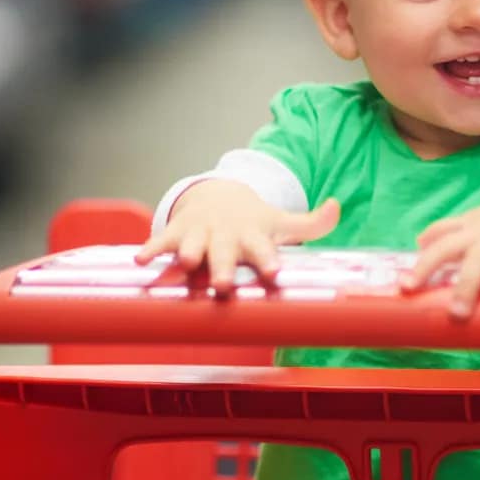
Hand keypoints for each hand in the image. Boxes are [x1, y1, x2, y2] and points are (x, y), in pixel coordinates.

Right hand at [135, 179, 339, 292]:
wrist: (218, 194)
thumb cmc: (254, 221)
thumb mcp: (283, 222)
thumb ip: (313, 222)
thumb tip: (337, 205)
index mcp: (254, 235)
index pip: (264, 249)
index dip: (269, 260)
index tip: (274, 272)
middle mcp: (226, 234)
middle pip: (226, 252)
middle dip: (223, 267)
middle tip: (223, 285)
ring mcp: (201, 232)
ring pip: (194, 244)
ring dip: (190, 254)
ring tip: (186, 264)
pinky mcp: (177, 232)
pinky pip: (162, 241)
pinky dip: (152, 249)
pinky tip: (141, 261)